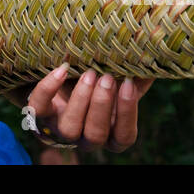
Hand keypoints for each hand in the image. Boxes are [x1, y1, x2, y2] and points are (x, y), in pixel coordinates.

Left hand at [25, 64, 153, 152]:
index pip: (124, 137)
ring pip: (70, 129)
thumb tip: (155, 57)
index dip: (127, 113)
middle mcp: (85, 136)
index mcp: (109, 132)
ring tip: (89, 72)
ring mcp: (59, 129)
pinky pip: (39, 108)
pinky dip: (48, 89)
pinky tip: (62, 69)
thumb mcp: (117, 78)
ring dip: (81, 100)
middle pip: (96, 135)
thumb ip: (136, 74)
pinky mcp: (38, 115)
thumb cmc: (95, 78)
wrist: (57, 73)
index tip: (127, 84)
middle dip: (102, 106)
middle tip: (106, 77)